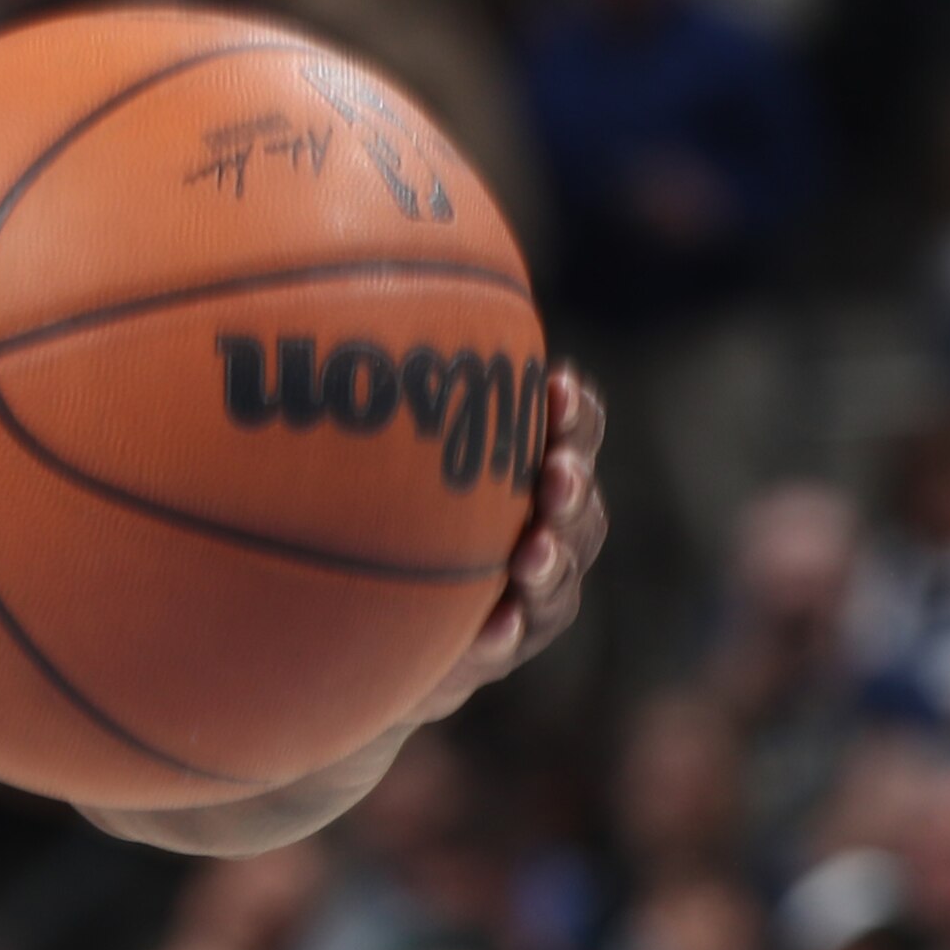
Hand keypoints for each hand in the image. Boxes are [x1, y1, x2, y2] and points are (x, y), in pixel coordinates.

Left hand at [409, 364, 606, 722]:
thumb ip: (417, 409)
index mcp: (538, 481)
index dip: (575, 417)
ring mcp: (532, 597)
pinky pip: (508, 644)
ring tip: (530, 554)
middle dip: (571, 489)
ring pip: (560, 582)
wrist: (388, 627)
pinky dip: (503, 635)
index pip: (573, 440)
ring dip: (550, 564)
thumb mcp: (411, 461)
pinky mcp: (501, 647)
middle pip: (581, 511)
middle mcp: (550, 536)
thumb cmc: (407, 517)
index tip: (557, 386)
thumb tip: (368, 302)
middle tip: (556, 474)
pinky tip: (491, 625)